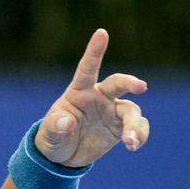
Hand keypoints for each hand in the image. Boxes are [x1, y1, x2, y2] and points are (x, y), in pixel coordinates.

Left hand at [35, 29, 149, 167]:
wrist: (63, 156)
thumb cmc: (53, 137)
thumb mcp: (49, 134)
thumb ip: (55, 127)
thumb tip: (66, 121)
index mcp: (79, 92)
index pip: (87, 68)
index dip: (94, 51)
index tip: (102, 32)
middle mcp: (99, 97)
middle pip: (118, 84)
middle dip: (130, 82)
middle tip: (140, 87)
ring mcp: (112, 111)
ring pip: (132, 111)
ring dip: (134, 125)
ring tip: (130, 141)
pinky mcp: (121, 127)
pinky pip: (138, 127)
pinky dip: (140, 135)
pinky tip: (133, 146)